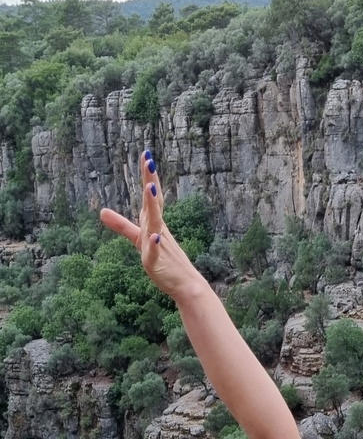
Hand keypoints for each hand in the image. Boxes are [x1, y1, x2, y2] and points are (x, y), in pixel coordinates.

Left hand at [99, 151, 202, 301]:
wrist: (186, 284)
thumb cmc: (165, 260)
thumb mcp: (139, 239)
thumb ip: (121, 225)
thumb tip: (101, 211)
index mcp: (154, 222)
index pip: (151, 196)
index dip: (148, 176)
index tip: (146, 154)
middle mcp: (158, 229)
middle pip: (154, 202)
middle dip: (151, 181)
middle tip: (149, 160)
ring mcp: (160, 245)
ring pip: (155, 223)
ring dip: (153, 207)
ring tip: (150, 189)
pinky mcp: (157, 263)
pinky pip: (154, 252)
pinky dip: (154, 244)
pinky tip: (155, 235)